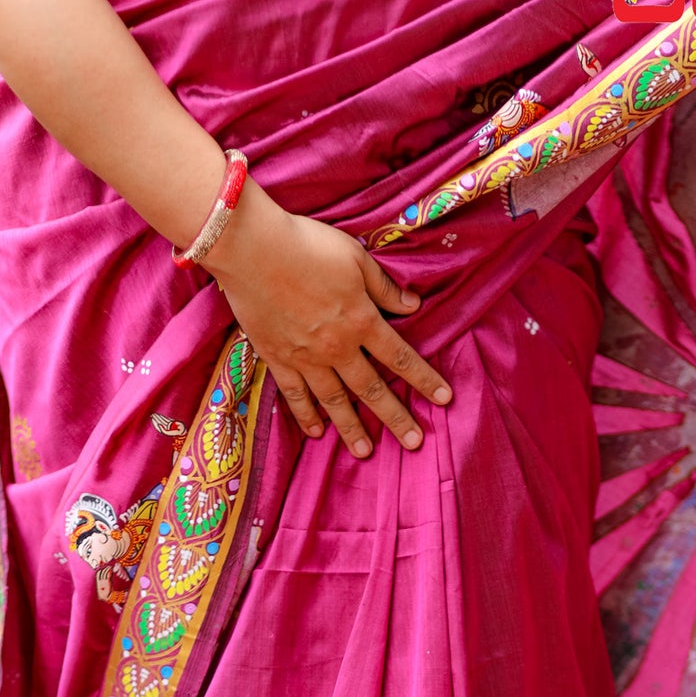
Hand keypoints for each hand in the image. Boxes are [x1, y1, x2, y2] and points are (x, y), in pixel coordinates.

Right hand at [201, 185, 450, 457]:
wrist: (250, 249)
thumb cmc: (306, 245)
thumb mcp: (355, 258)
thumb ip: (384, 286)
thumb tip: (413, 305)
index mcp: (361, 321)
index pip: (400, 357)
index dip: (425, 379)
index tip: (445, 399)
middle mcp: (337, 347)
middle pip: (372, 389)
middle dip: (396, 417)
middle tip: (413, 443)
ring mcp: (305, 358)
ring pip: (335, 401)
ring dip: (352, 428)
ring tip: (365, 452)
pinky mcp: (277, 358)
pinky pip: (295, 395)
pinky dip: (306, 415)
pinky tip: (317, 432)